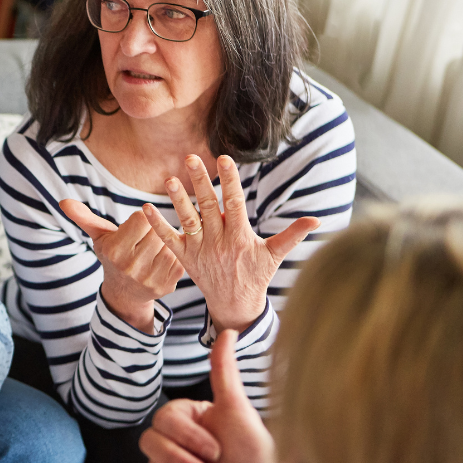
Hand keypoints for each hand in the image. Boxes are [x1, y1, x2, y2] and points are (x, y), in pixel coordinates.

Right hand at [59, 199, 183, 333]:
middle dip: (153, 231)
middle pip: (157, 230)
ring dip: (164, 243)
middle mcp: (131, 267)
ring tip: (152, 250)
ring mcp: (150, 278)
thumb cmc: (112, 256)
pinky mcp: (167, 285)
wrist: (124, 292)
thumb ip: (84, 218)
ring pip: (169, 243)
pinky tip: (161, 260)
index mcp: (115, 251)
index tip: (134, 228)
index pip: (142, 218)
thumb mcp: (99, 237)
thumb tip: (64, 202)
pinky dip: (173, 255)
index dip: (140, 219)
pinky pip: (179, 257)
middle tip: (144, 241)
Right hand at [138, 330, 293, 462]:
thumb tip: (229, 331)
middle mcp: (176, 443)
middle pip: (149, 444)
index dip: (187, 437)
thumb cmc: (256, 452)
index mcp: (187, 420)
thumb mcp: (238, 409)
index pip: (162, 420)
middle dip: (183, 461)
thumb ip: (224, 371)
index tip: (217, 448)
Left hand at [142, 155, 318, 330]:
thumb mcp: (275, 255)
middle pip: (208, 207)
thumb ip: (293, 235)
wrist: (234, 304)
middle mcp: (218, 242)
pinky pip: (168, 240)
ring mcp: (200, 250)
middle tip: (190, 158)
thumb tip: (317, 220)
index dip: (231, 181)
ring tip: (168, 179)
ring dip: (177, 200)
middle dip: (200, 182)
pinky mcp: (185, 258)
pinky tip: (145, 208)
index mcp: (240, 237)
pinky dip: (156, 225)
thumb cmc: (257, 275)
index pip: (235, 204)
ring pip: (187, 221)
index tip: (225, 159)